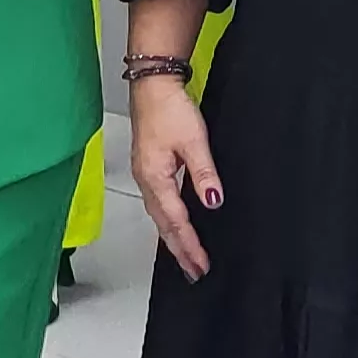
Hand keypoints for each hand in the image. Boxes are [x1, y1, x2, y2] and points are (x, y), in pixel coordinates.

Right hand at [129, 75, 224, 281]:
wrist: (152, 84)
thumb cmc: (168, 108)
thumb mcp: (193, 140)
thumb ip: (203, 173)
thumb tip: (212, 202)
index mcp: (155, 178)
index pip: (176, 220)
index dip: (189, 245)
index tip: (201, 265)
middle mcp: (147, 181)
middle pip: (163, 225)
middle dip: (179, 250)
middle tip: (194, 272)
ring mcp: (145, 175)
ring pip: (159, 216)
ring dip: (173, 238)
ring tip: (186, 256)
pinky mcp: (149, 167)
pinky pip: (158, 204)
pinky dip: (168, 220)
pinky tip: (175, 224)